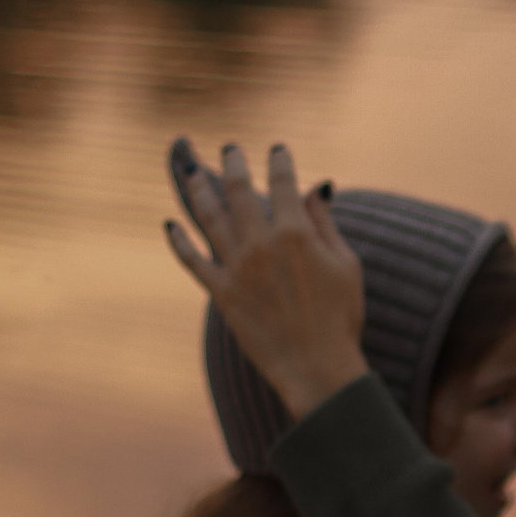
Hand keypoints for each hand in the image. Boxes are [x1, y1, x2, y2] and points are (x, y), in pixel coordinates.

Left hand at [165, 139, 368, 421]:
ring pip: (208, 216)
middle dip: (233, 163)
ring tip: (190, 170)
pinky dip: (178, 240)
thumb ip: (325, 224)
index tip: (277, 150)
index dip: (280, 160)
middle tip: (231, 150)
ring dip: (197, 187)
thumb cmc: (340, 317)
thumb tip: (315, 191)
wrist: (315, 366)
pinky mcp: (221, 293)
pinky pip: (191, 260)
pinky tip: (170, 225)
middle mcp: (260, 244)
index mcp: (295, 233)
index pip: (283, 182)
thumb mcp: (346, 264)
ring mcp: (236, 268)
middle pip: (238, 190)